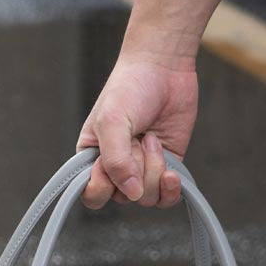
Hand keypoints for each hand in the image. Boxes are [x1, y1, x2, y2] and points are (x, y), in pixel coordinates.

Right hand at [76, 55, 197, 209]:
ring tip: (153, 138)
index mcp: (93, 159)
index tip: (109, 165)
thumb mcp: (112, 121)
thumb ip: (116, 160)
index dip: (103, 188)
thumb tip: (133, 193)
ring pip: (146, 198)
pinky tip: (172, 174)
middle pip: (124, 198)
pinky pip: (166, 198)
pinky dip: (171, 189)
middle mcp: (117, 169)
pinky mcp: (166, 169)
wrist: (164, 67)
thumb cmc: (129, 87)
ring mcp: (143, 171)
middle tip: (138, 137)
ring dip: (154, 169)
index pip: (93, 196)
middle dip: (135, 169)